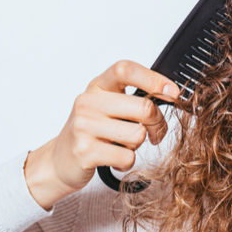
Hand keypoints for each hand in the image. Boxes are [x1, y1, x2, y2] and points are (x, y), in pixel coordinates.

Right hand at [24, 60, 179, 209]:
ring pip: (138, 135)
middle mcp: (88, 102)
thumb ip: (132, 98)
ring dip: (138, 145)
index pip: (126, 70)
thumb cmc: (90, 132)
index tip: (172, 93)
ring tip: (123, 145)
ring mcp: (84, 126)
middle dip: (158, 124)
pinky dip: (127, 162)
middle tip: (154, 132)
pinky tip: (114, 158)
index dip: (154, 80)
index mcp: (98, 86)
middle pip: (144, 108)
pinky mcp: (85, 151)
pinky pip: (127, 157)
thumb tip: (170, 95)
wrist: (59, 161)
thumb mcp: (107, 106)